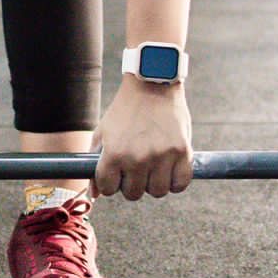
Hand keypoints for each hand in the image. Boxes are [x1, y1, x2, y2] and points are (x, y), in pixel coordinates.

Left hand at [91, 77, 192, 199]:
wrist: (152, 83)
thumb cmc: (125, 109)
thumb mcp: (103, 132)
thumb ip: (95, 163)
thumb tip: (95, 194)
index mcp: (115, 153)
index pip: (108, 189)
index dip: (110, 183)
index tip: (116, 175)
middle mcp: (138, 158)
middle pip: (133, 194)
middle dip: (131, 184)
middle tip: (135, 170)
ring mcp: (162, 156)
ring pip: (158, 192)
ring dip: (154, 184)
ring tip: (152, 169)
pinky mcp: (182, 151)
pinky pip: (180, 184)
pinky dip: (175, 182)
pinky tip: (169, 170)